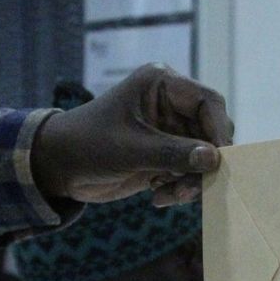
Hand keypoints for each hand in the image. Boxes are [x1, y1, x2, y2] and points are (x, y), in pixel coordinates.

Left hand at [30, 64, 232, 206]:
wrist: (59, 167)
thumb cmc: (89, 145)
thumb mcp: (131, 149)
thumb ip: (174, 153)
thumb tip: (214, 159)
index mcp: (161, 84)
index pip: (208, 101)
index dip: (219, 130)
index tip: (220, 160)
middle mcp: (170, 104)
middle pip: (210, 131)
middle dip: (203, 162)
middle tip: (190, 188)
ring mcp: (169, 130)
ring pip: (203, 156)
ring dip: (191, 180)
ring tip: (168, 195)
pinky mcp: (165, 154)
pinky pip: (189, 172)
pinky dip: (180, 187)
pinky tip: (158, 195)